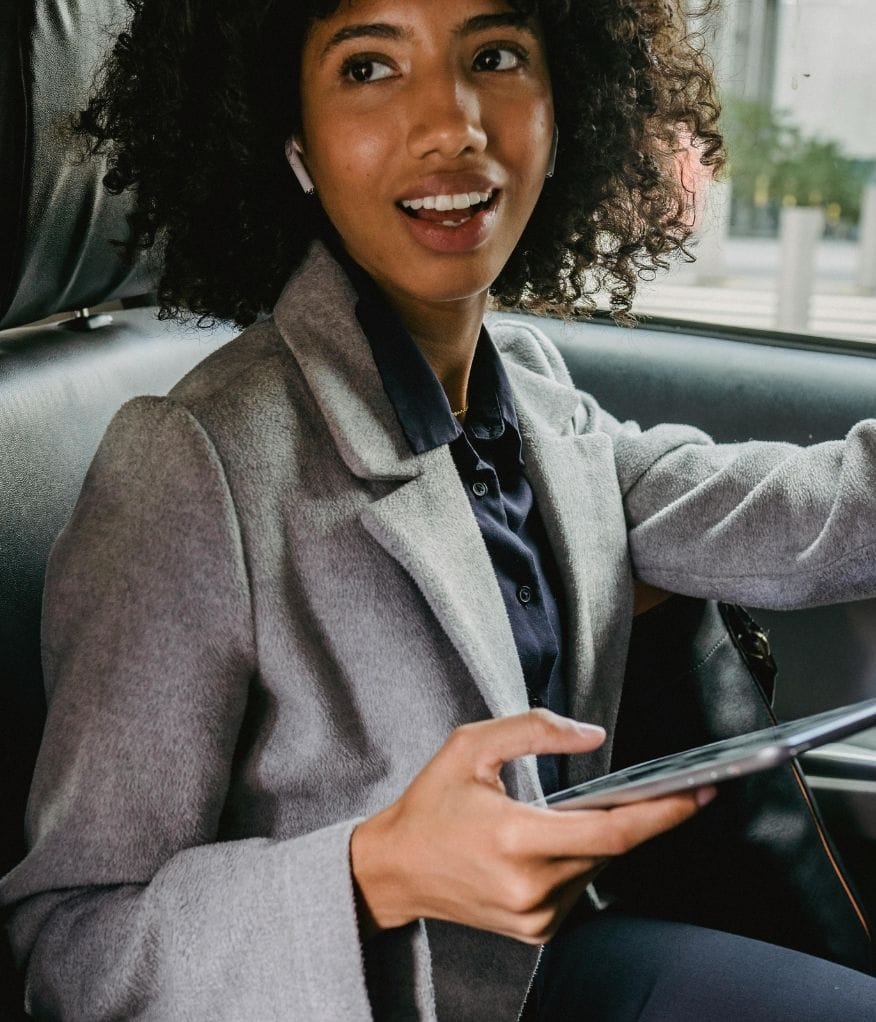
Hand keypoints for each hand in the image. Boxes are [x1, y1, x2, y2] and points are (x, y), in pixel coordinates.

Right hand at [351, 709, 710, 944]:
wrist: (394, 870)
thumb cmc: (430, 804)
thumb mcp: (471, 746)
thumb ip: (534, 731)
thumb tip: (595, 737)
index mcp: (517, 840)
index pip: (612, 833)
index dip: (663, 813)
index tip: (701, 792)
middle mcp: (531, 887)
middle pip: (611, 849)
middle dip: (634, 816)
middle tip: (654, 788)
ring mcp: (535, 915)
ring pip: (597, 868)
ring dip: (600, 837)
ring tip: (572, 812)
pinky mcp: (535, 930)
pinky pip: (579, 887)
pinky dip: (580, 858)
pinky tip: (553, 840)